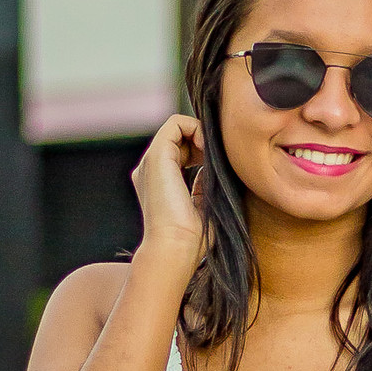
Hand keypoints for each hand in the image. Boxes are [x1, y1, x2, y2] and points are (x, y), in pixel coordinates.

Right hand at [131, 114, 205, 270]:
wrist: (175, 247)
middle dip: (204, 141)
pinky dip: (196, 127)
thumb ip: (203, 185)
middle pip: (180, 138)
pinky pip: (176, 123)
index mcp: (159, 183)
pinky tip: (208, 148)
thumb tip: (210, 168)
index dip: (203, 151)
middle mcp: (151, 170)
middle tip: (220, 158)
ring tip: (214, 153)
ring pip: (178, 127)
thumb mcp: (202, 207)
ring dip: (201, 133)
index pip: (182, 153)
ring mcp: (151, 162)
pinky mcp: (157, 155)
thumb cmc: (192, 239)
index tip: (219, 164)